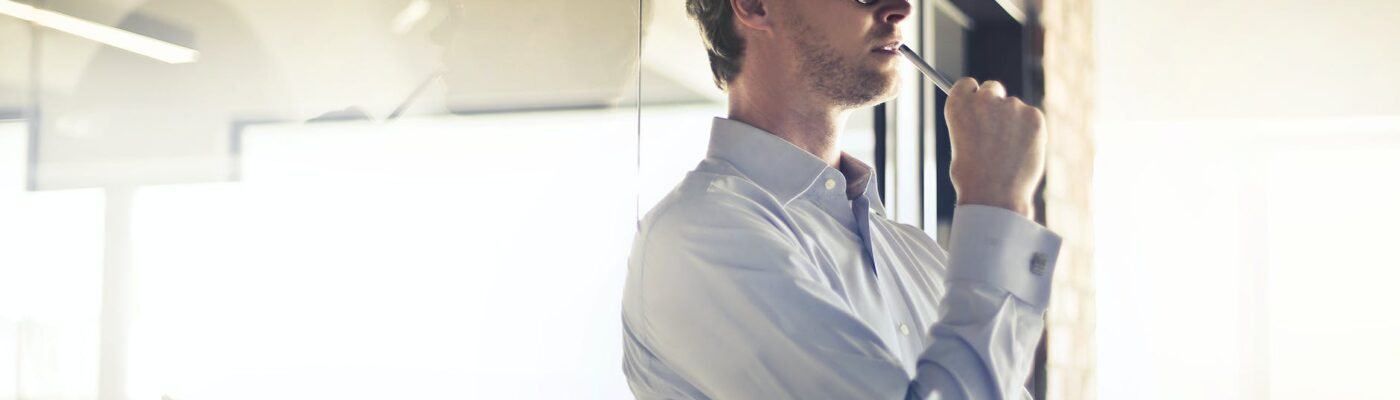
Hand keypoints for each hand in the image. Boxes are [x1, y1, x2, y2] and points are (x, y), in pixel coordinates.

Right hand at [944, 78, 1046, 219]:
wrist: (995, 195)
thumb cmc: (973, 178)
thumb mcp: (961, 144)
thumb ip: (973, 125)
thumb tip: (987, 120)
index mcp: (958, 105)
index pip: (967, 84)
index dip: (972, 94)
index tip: (976, 102)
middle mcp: (984, 99)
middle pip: (992, 88)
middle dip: (995, 103)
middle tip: (997, 127)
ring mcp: (1011, 105)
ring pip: (1015, 107)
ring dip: (1014, 122)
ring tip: (1009, 153)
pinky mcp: (1034, 116)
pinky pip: (1032, 118)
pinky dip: (1030, 132)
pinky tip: (1022, 153)